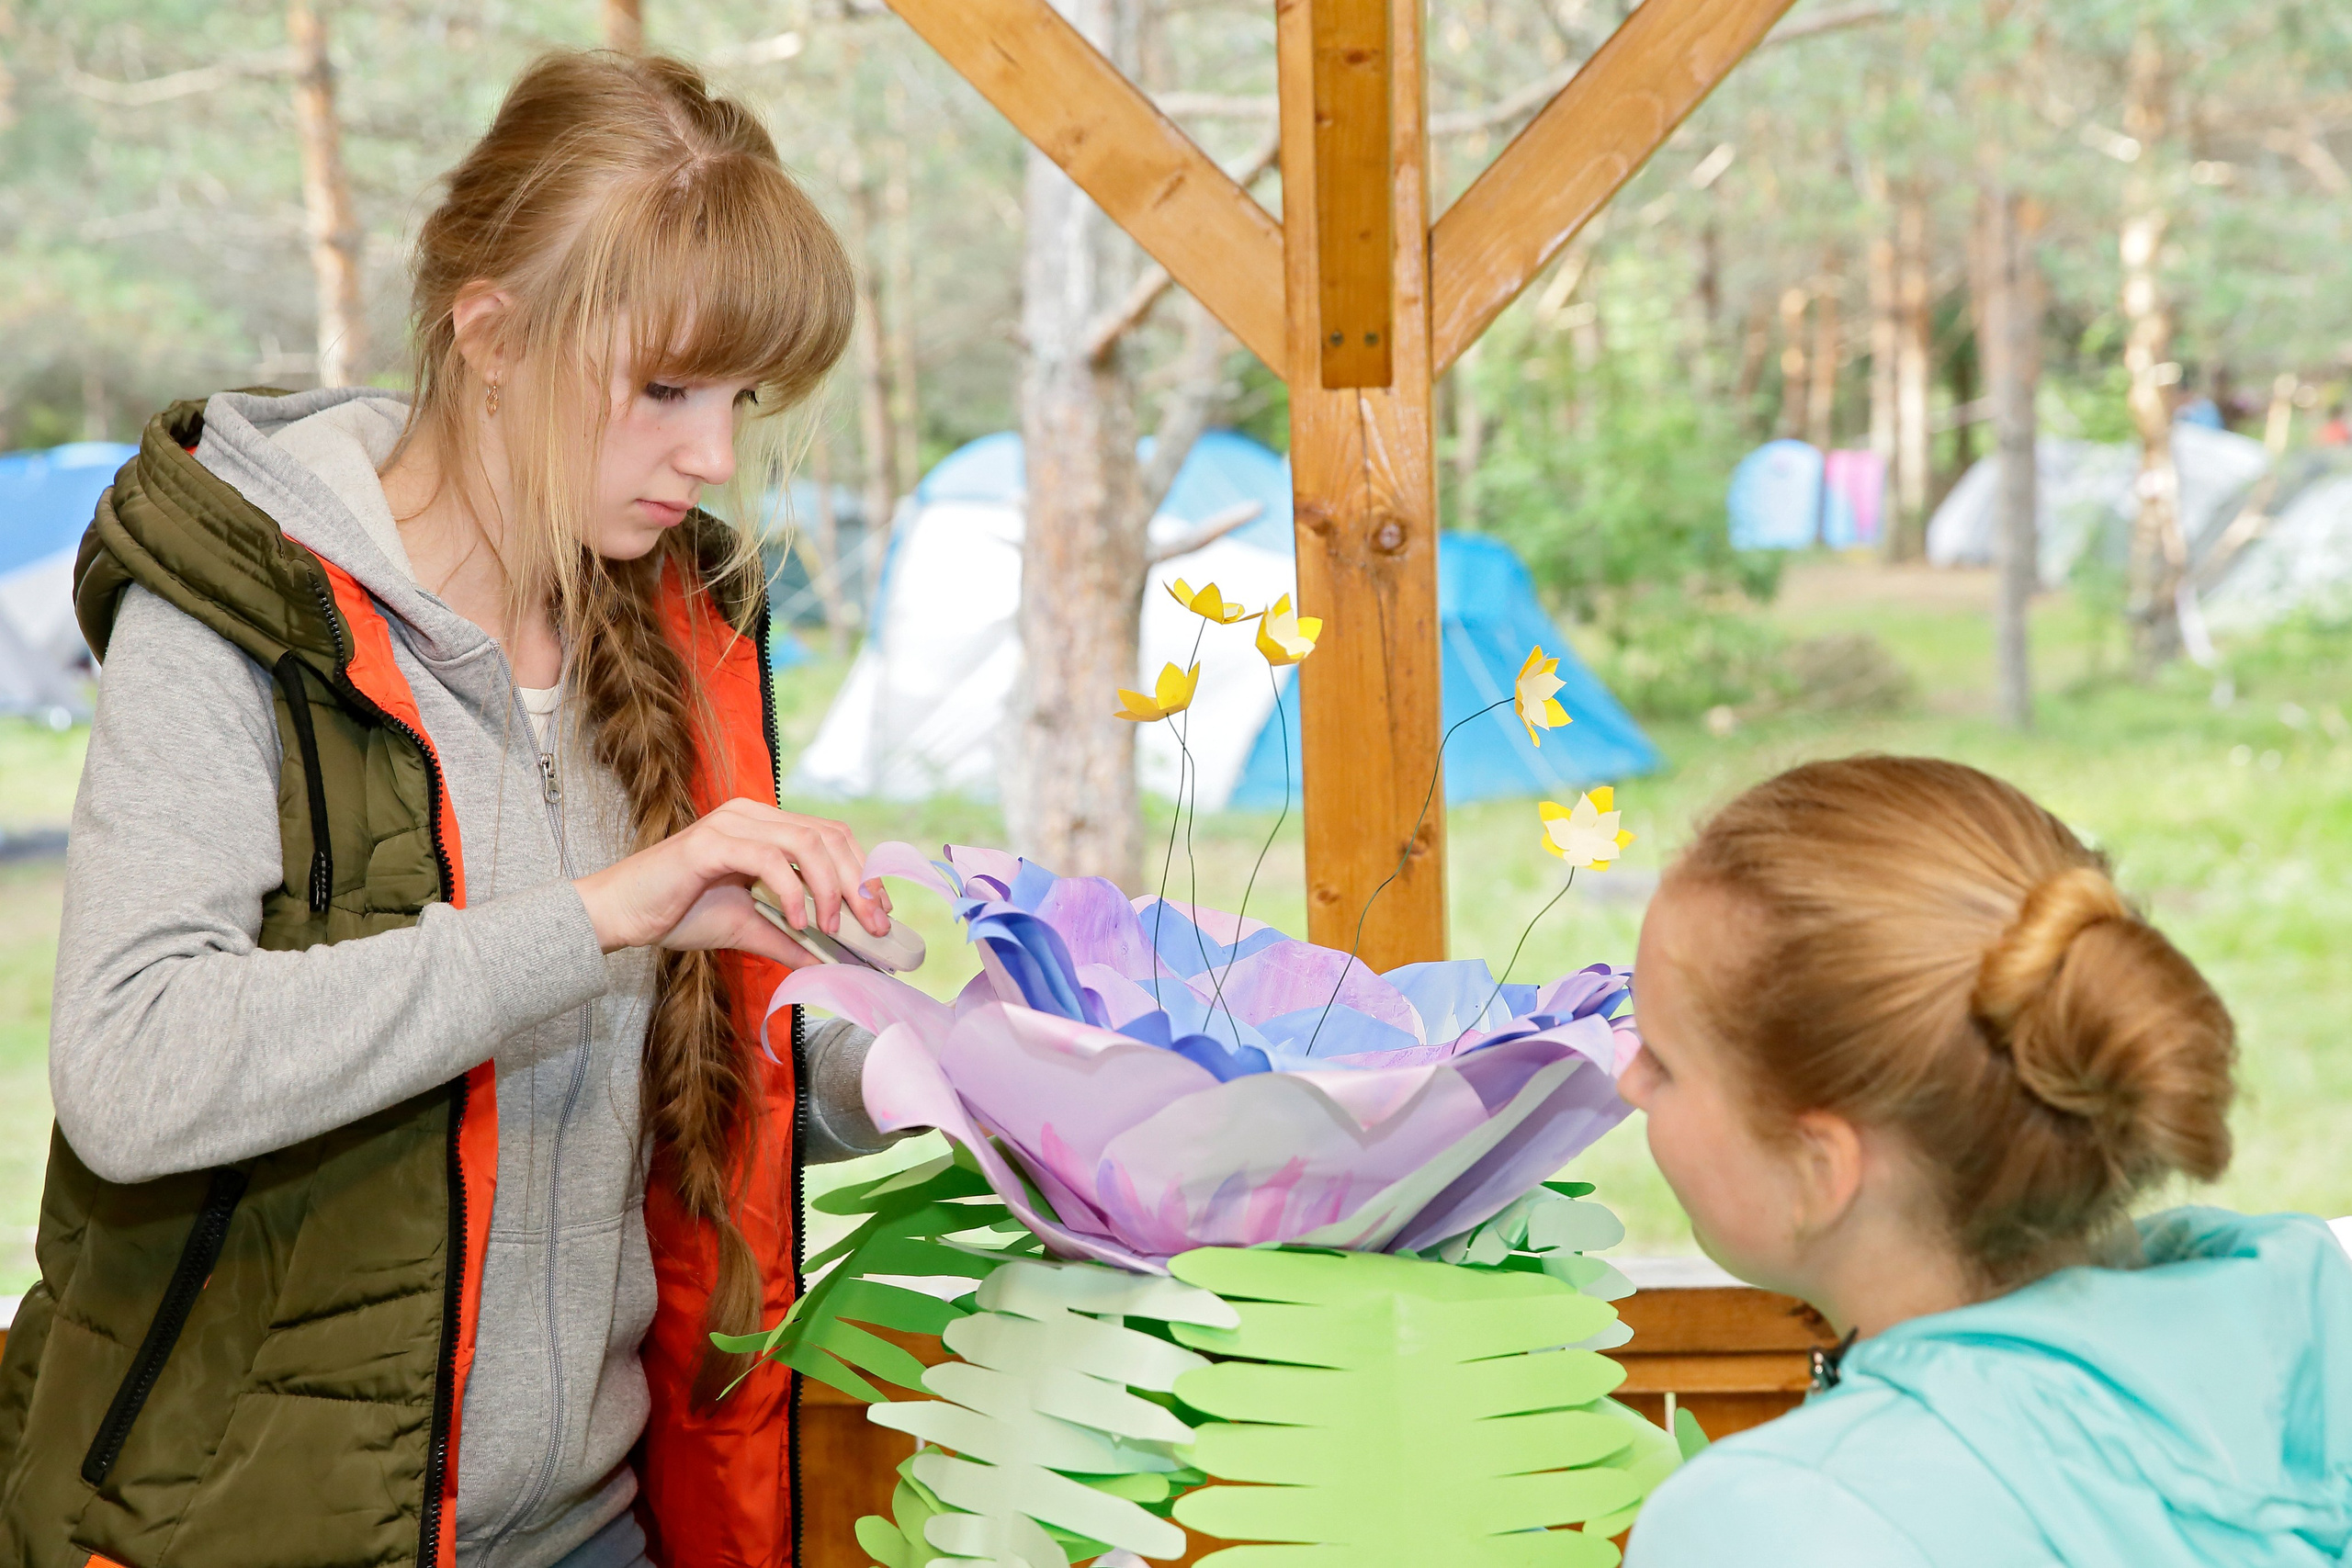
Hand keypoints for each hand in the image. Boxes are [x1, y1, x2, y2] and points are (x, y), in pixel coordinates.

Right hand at [572, 798, 893, 966]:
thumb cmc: (676, 913)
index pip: (832, 837)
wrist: (619, 915)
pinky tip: (798, 921)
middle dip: (859, 883)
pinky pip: (768, 860)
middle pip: (830, 836)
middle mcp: (753, 814)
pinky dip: (792, 892)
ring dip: (830, 889)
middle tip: (874, 927)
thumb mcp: (746, 928)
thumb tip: (831, 962)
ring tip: (834, 928)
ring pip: (807, 843)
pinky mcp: (712, 842)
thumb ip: (789, 939)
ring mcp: (732, 823)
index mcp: (764, 826)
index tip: (881, 914)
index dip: (863, 872)